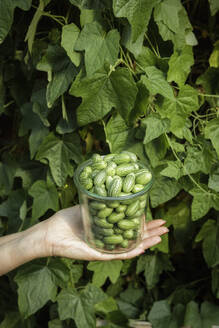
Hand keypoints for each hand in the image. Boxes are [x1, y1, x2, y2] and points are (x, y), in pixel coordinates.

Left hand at [44, 205, 167, 260]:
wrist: (51, 232)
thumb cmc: (66, 220)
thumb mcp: (87, 207)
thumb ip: (101, 202)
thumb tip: (114, 191)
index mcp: (108, 229)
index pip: (129, 226)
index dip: (144, 223)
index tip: (156, 217)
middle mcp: (109, 240)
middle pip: (134, 237)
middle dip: (151, 232)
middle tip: (166, 228)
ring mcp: (106, 248)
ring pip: (131, 247)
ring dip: (147, 242)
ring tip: (161, 237)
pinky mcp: (99, 255)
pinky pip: (118, 255)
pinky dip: (131, 251)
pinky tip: (143, 247)